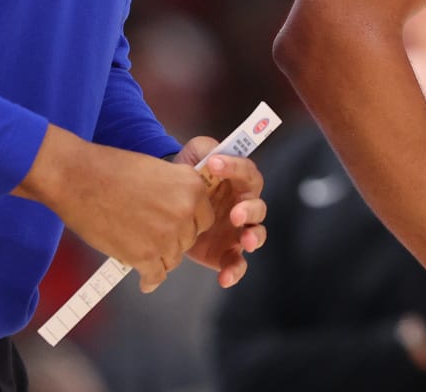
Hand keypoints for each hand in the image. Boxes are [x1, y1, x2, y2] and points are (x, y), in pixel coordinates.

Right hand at [16, 125, 214, 292]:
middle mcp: (185, 212)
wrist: (78, 178)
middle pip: (188, 239)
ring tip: (142, 251)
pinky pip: (156, 276)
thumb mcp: (157, 171)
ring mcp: (166, 236)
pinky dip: (150, 280)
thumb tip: (180, 214)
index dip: (189, 222)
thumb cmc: (111, 169)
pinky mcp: (145, 256)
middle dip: (173, 239)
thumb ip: (175, 192)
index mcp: (191, 186)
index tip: (174, 223)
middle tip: (151, 235)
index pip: (205, 218)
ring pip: (173, 259)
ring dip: (160, 257)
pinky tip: (145, 280)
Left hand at [172, 136, 267, 288]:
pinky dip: (234, 272)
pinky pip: (237, 264)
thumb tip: (214, 152)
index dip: (234, 167)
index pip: (247, 172)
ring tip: (245, 241)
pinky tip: (224, 277)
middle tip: (235, 212)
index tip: (214, 163)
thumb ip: (205, 147)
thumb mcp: (194, 154)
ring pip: (256, 234)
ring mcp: (237, 231)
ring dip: (254, 238)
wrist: (167, 202)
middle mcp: (244, 206)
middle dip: (250, 210)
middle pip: (258, 207)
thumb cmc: (188, 174)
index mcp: (239, 181)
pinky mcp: (225, 252)